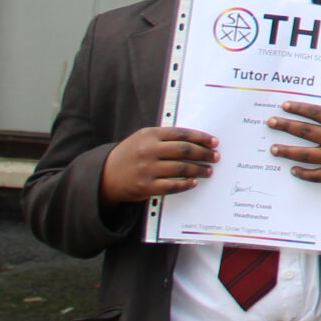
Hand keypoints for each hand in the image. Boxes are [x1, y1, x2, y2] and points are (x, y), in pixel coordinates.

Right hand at [100, 125, 217, 204]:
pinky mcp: (145, 186)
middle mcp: (148, 151)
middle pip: (185, 150)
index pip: (182, 134)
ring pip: (181, 168)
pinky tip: (194, 182)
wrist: (105, 175)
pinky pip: (172, 185)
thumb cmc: (131, 154)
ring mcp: (146, 169)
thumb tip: (197, 140)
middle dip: (204, 154)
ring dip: (199, 169)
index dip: (201, 138)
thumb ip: (166, 137)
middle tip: (215, 157)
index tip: (215, 142)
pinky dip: (186, 184)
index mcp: (150, 135)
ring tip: (209, 170)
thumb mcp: (143, 138)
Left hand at [269, 102, 320, 184]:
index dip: (299, 108)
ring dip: (287, 151)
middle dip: (285, 125)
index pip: (315, 113)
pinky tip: (293, 170)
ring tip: (273, 148)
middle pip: (305, 131)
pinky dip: (303, 173)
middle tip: (271, 122)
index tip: (285, 105)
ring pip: (305, 154)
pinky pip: (316, 175)